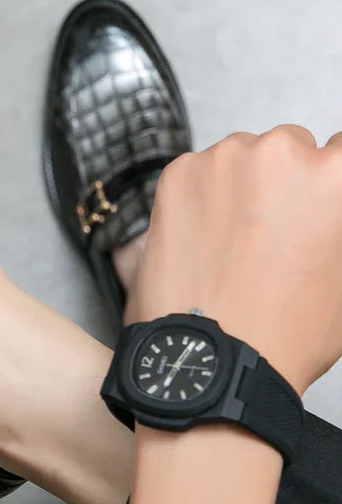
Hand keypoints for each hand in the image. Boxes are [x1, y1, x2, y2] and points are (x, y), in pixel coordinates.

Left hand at [133, 124, 341, 394]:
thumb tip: (323, 208)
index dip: (324, 184)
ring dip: (239, 184)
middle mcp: (280, 151)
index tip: (309, 204)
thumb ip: (335, 220)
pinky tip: (202, 238)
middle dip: (282, 181)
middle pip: (287, 148)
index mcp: (336, 174)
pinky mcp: (178, 172)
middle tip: (270, 232)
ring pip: (239, 157)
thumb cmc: (290, 327)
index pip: (340, 151)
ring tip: (232, 241)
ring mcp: (223, 158)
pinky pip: (198, 172)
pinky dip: (200, 195)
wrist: (214, 354)